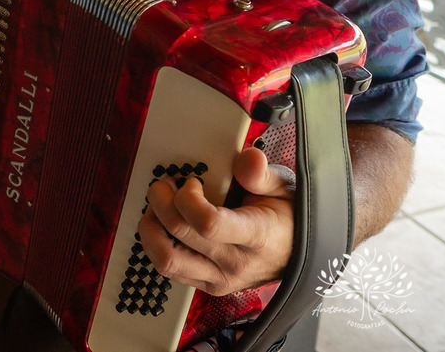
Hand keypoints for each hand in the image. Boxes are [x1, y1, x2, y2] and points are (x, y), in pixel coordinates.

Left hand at [137, 147, 294, 295]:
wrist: (294, 254)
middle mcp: (234, 263)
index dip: (188, 198)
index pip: (208, 224)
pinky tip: (164, 225)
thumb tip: (249, 157)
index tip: (192, 181)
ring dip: (151, 228)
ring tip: (159, 207)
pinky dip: (156, 244)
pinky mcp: (207, 286)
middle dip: (161, 202)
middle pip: (178, 235)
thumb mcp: (283, 188)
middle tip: (165, 185)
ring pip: (165, 260)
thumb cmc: (287, 219)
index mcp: (256, 236)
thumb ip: (261, 173)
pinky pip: (168, 269)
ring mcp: (218, 279)